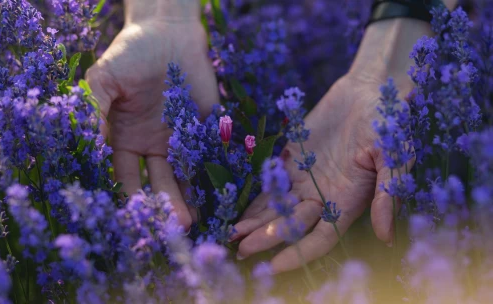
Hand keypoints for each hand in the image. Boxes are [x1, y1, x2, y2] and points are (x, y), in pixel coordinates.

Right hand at [86, 15, 217, 227]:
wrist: (168, 32)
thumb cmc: (131, 51)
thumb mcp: (107, 75)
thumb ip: (99, 103)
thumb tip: (93, 135)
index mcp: (125, 138)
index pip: (127, 175)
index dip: (131, 196)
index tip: (137, 218)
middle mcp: (151, 144)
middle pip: (158, 182)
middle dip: (165, 204)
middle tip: (175, 227)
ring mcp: (180, 138)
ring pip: (185, 174)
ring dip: (190, 196)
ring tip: (196, 220)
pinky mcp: (204, 127)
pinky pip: (209, 153)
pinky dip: (214, 172)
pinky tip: (219, 192)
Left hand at [233, 17, 430, 272]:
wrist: (365, 91)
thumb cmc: (386, 122)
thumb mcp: (394, 154)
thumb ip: (389, 193)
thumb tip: (386, 235)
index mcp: (348, 202)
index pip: (321, 238)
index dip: (299, 253)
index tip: (274, 266)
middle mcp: (323, 197)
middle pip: (292, 226)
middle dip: (267, 239)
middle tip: (241, 251)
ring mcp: (306, 180)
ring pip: (277, 209)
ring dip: (255, 223)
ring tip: (230, 235)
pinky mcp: (292, 162)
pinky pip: (271, 185)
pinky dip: (255, 200)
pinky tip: (237, 212)